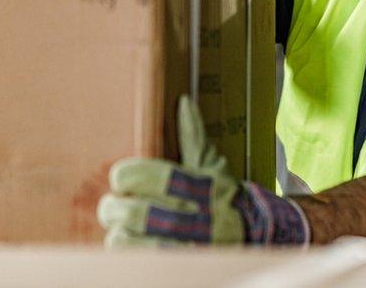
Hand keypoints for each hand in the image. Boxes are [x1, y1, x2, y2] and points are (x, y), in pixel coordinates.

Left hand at [97, 96, 308, 246]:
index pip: (141, 176)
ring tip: (124, 229)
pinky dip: (126, 252)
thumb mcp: (212, 166)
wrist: (251, 237)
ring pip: (123, 239)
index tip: (124, 179)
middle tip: (115, 206)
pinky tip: (133, 245)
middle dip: (114, 208)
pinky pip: (132, 260)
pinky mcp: (173, 263)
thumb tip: (184, 102)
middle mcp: (187, 216)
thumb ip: (193, 137)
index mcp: (194, 186)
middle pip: (128, 211)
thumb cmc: (223, 198)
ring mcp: (180, 246)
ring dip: (118, 233)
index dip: (125, 175)